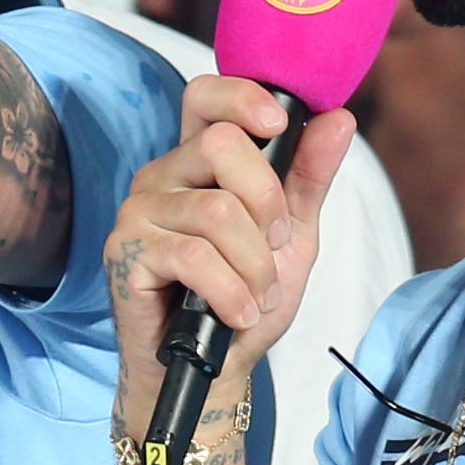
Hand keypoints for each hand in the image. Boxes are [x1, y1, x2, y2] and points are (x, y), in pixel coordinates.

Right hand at [107, 81, 359, 420]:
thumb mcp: (292, 235)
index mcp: (197, 161)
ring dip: (254, 266)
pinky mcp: (126, 253)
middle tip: (274, 249)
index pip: (206, 95)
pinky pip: (194, 257)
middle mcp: (162, 176)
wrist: (214, 369)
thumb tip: (338, 119)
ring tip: (256, 296)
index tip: (279, 127)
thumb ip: (309, 177)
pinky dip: (231, 293)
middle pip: (224, 146)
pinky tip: (236, 313)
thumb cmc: (245, 297)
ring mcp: (138, 213)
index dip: (242, 96)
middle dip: (268, 205)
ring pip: (216, 211)